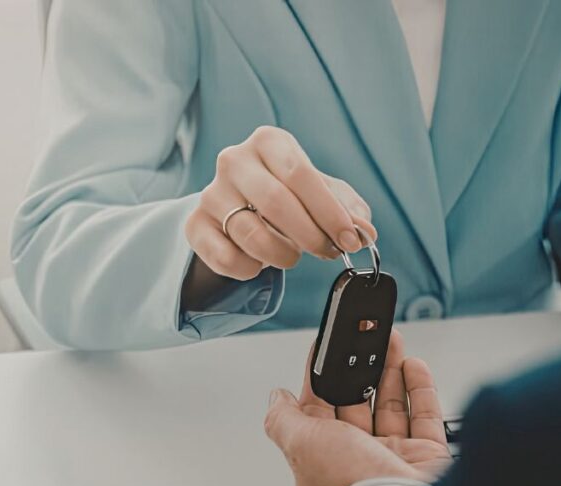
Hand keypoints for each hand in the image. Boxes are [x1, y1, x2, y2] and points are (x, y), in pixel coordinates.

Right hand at [184, 126, 375, 283]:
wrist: (242, 208)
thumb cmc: (290, 196)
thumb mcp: (324, 195)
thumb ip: (348, 211)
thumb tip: (364, 233)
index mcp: (269, 142)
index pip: (300, 174)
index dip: (329, 212)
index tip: (351, 240)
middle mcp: (234, 160)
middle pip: (275, 202)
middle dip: (310, 235)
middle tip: (328, 252)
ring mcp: (211, 193)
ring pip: (249, 233)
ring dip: (282, 255)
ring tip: (291, 256)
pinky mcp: (196, 225)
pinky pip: (226, 257)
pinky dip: (249, 269)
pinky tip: (258, 262)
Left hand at [265, 331, 451, 485]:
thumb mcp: (300, 444)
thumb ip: (283, 419)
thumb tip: (275, 398)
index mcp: (324, 461)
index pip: (319, 410)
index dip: (322, 377)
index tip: (325, 350)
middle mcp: (359, 461)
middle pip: (358, 403)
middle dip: (360, 368)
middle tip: (363, 340)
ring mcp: (394, 459)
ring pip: (392, 406)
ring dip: (390, 370)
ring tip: (389, 341)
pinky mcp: (427, 458)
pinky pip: (425, 416)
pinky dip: (420, 388)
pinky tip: (414, 366)